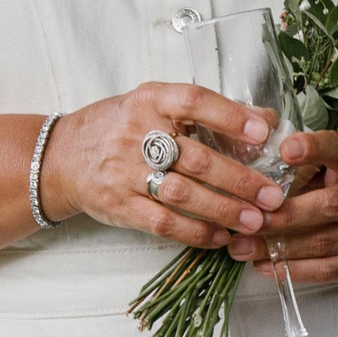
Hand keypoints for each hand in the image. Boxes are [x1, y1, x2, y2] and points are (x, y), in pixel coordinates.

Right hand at [40, 82, 285, 248]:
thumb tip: (266, 120)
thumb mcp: (157, 106)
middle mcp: (136, 133)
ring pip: (182, 194)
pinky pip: (163, 223)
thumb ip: (207, 112)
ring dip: (224, 210)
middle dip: (240, 179)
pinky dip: (196, 232)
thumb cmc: (123, 127)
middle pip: (195, 157)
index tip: (264, 131)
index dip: (230, 116)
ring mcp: (125, 172)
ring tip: (257, 221)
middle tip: (274, 195)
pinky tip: (222, 236)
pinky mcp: (120, 205)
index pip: (193, 101)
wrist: (63, 156)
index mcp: (150, 100)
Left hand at [227, 131, 337, 284]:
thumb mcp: (322, 157)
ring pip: (323, 243)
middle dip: (285, 216)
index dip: (313, 148)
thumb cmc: (334, 177)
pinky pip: (326, 270)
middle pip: (330, 205)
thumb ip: (295, 156)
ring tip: (241, 247)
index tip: (284, 150)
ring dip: (278, 247)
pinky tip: (262, 265)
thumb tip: (250, 156)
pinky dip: (292, 270)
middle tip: (249, 220)